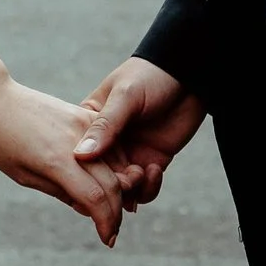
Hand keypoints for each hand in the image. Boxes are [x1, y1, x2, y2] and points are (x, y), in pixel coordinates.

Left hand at [0, 71, 128, 246]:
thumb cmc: (0, 142)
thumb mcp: (25, 176)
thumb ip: (61, 192)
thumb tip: (89, 209)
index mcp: (57, 161)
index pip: (96, 199)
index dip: (106, 223)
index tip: (107, 240)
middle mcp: (76, 142)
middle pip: (113, 184)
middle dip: (116, 212)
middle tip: (112, 231)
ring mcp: (83, 124)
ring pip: (117, 163)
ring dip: (120, 189)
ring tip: (111, 210)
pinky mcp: (84, 114)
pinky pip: (109, 144)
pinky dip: (115, 165)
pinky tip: (108, 181)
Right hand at [74, 58, 205, 210]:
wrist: (189, 73)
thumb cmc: (150, 76)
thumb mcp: (126, 96)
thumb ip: (105, 125)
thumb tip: (80, 156)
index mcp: (89, 124)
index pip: (77, 156)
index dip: (82, 174)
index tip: (91, 181)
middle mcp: (107, 144)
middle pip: (97, 180)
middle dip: (108, 189)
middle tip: (123, 182)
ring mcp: (130, 154)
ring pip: (121, 190)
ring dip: (129, 192)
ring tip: (140, 175)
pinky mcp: (152, 161)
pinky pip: (144, 188)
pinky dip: (148, 188)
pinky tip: (154, 170)